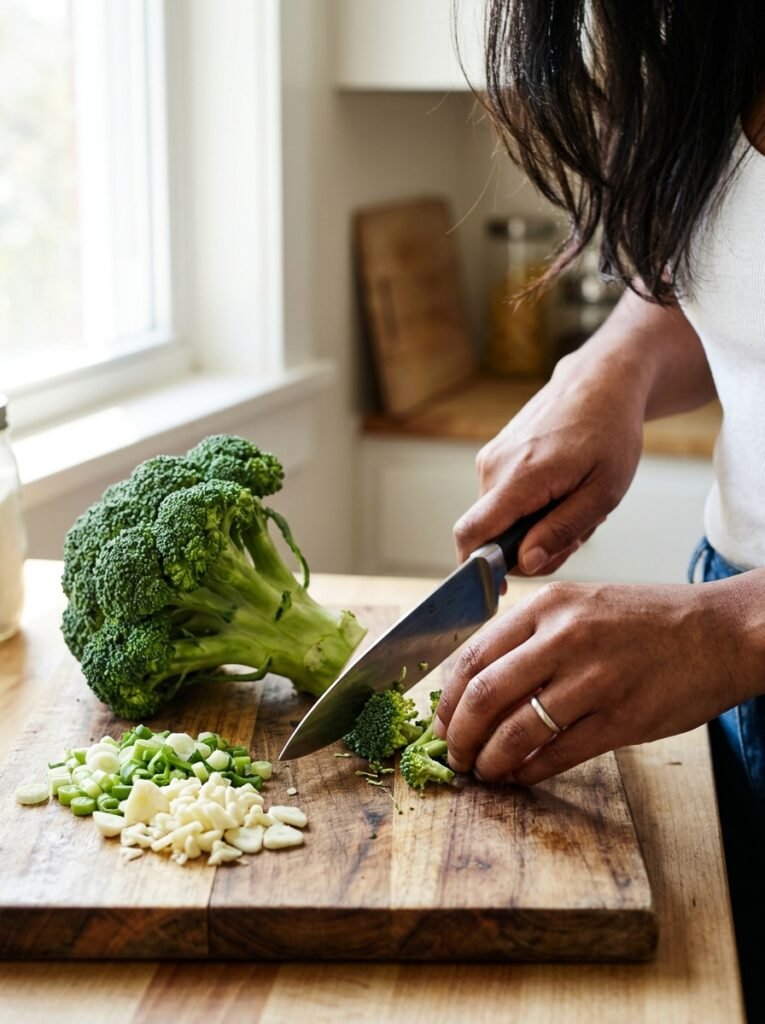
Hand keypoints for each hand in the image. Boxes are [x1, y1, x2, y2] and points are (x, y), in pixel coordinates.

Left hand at [433, 576, 763, 784]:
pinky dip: (530, 771)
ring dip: (490, 760)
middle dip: (459, 735)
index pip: (473, 655)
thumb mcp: (582, 605)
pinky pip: (558, 753)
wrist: (719, 632)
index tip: (440, 722)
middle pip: (485, 695)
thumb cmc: (647, 621)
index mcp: (549, 606)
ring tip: (484, 772)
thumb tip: (479, 685)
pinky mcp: (621, 718)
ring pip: (516, 731)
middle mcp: (565, 637)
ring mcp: (594, 679)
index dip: (448, 699)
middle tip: (454, 755)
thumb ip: (532, 637)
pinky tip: (521, 776)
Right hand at [453, 354, 646, 574]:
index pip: (471, 535)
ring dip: (532, 527)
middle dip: (526, 549)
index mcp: (520, 477)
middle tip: (575, 536)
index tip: (500, 588)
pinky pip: (502, 499)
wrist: (601, 381)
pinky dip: (529, 507)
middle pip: (489, 535)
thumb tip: (524, 564)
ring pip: (498, 518)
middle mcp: (493, 467)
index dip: (477, 570)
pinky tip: (561, 490)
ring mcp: (490, 458)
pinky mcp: (494, 454)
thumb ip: (561, 531)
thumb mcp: (604, 492)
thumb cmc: (610, 433)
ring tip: (574, 504)